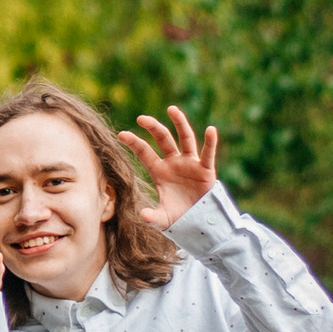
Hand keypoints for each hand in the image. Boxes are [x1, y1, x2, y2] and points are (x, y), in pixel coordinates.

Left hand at [121, 104, 220, 227]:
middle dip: (153, 127)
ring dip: (179, 123)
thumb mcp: (163, 218)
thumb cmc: (178, 217)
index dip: (134, 143)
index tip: (121, 134)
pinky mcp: (205, 169)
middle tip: (141, 118)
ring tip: (171, 109)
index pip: (144, 152)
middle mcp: (173, 163)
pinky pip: (208, 153)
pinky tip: (211, 130)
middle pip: (163, 139)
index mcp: (159, 171)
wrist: (199, 221)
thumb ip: (153, 216)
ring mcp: (189, 163)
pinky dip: (211, 142)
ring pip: (185, 138)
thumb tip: (143, 215)